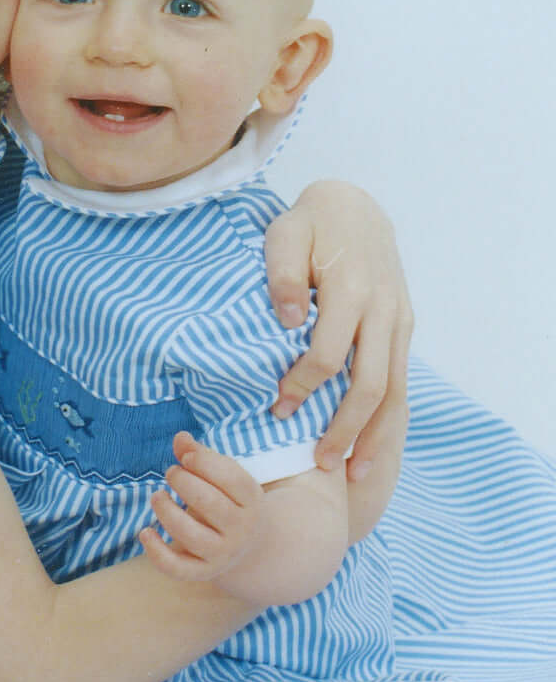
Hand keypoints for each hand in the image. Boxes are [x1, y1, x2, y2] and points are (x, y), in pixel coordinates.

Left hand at [139, 433, 265, 588]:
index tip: (187, 458)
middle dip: (183, 482)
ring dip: (167, 511)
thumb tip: (180, 438)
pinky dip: (156, 552)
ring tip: (157, 496)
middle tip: (171, 473)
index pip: (232, 478)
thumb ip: (201, 456)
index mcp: (251, 500)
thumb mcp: (223, 477)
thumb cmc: (228, 500)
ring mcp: (222, 553)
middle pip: (209, 503)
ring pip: (190, 535)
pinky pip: (177, 568)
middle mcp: (240, 529)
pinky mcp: (202, 571)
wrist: (248, 547)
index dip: (205, 463)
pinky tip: (145, 532)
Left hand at [263, 180, 412, 479]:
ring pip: (394, 390)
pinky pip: (399, 380)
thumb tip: (289, 320)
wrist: (354, 206)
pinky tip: (372, 446)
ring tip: (356, 475)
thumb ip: (283, 275)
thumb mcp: (284, 236)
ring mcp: (399, 321)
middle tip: (319, 465)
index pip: (329, 355)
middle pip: (370, 385)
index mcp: (352, 291)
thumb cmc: (310, 225)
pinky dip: (388, 418)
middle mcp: (383, 310)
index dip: (303, 387)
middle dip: (346, 430)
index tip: (278, 409)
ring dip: (375, 435)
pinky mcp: (403, 327)